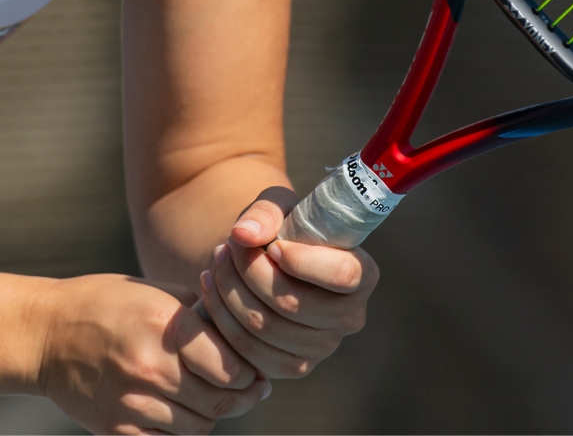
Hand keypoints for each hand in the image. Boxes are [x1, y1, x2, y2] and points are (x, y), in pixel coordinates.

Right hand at [35, 273, 269, 434]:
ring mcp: (131, 403)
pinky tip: (181, 410)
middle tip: (252, 389)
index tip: (256, 370)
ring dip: (213, 414)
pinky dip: (182, 430)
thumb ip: (198, 309)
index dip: (251, 372)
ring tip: (212, 397)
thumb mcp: (152, 291)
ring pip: (199, 426)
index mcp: (164, 328)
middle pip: (220, 401)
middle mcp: (150, 368)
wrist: (42, 336)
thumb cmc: (103, 304)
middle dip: (243, 397)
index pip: (232, 367)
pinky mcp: (117, 430)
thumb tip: (241, 328)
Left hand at [197, 189, 376, 379]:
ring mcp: (322, 348)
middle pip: (291, 303)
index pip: (341, 275)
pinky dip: (220, 315)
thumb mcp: (279, 206)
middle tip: (228, 244)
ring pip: (263, 326)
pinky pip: (247, 349)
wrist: (268, 260)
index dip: (301, 261)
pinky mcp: (290, 367)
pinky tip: (210, 283)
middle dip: (248, 270)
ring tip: (217, 258)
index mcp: (362, 275)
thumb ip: (265, 212)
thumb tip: (243, 234)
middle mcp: (349, 318)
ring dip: (229, 289)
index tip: (272, 246)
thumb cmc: (283, 227)